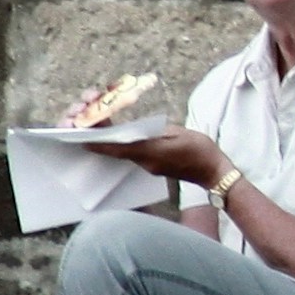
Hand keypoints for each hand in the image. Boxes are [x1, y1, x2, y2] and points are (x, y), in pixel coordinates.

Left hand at [88, 126, 233, 190]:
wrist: (213, 171)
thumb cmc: (199, 149)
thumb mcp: (176, 133)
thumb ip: (151, 132)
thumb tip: (130, 131)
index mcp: (150, 153)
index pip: (118, 147)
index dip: (98, 141)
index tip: (81, 136)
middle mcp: (144, 161)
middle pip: (115, 149)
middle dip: (99, 137)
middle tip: (87, 123)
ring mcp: (148, 165)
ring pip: (121, 151)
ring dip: (108, 139)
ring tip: (97, 124)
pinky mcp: (152, 165)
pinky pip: (130, 153)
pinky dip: (120, 143)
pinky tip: (115, 132)